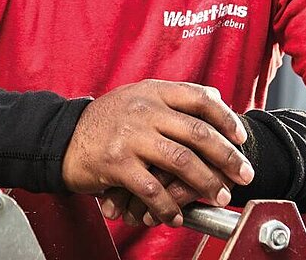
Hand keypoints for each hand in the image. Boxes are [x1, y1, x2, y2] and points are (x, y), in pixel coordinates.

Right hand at [61, 80, 254, 226]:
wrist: (62, 137)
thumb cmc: (106, 120)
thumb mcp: (138, 96)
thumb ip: (174, 97)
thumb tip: (216, 99)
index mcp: (153, 91)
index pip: (200, 99)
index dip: (226, 119)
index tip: (241, 138)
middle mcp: (144, 110)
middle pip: (198, 132)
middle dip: (227, 157)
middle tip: (243, 175)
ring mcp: (130, 136)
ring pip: (181, 161)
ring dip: (205, 183)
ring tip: (219, 196)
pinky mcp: (117, 163)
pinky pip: (152, 190)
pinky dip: (169, 206)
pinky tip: (177, 215)